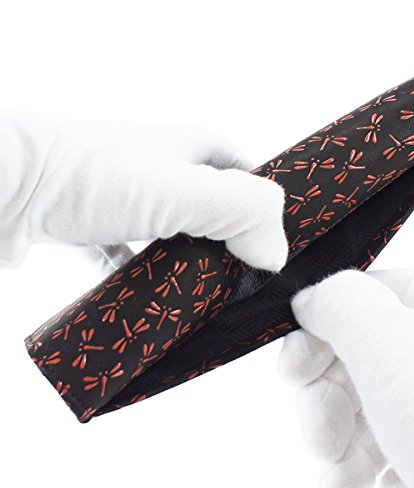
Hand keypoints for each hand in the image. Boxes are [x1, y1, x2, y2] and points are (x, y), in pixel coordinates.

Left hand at [0, 113, 287, 272]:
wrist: (6, 186)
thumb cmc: (93, 177)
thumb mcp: (179, 190)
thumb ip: (238, 212)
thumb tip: (275, 254)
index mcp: (194, 150)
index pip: (248, 178)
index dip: (263, 212)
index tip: (270, 252)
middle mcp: (166, 168)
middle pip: (214, 211)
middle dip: (228, 245)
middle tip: (238, 284)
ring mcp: (132, 195)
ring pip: (176, 234)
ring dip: (187, 264)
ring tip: (201, 298)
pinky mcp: (101, 222)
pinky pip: (135, 252)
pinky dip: (144, 273)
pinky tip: (150, 296)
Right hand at [278, 269, 413, 487]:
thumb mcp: (400, 350)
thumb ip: (344, 306)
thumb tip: (310, 297)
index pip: (363, 298)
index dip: (317, 331)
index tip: (293, 373)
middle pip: (361, 359)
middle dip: (327, 400)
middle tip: (322, 440)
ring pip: (371, 412)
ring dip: (338, 448)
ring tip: (335, 487)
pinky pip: (393, 454)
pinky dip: (365, 476)